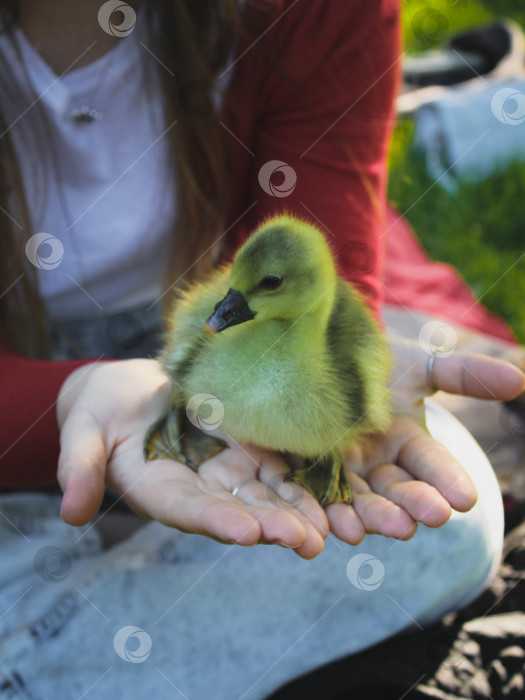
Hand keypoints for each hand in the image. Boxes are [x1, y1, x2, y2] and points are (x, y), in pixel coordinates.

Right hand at [57, 360, 327, 558]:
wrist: (132, 390)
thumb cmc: (101, 409)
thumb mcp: (83, 431)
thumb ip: (82, 467)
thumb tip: (71, 512)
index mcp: (161, 490)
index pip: (189, 511)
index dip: (216, 520)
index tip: (245, 531)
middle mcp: (202, 488)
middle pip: (238, 509)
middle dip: (272, 524)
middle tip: (307, 541)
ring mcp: (229, 467)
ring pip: (268, 491)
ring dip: (299, 508)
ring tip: (333, 528)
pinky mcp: (250, 444)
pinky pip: (281, 460)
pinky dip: (307, 473)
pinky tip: (339, 483)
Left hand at [324, 336, 524, 544]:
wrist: (314, 355)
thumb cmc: (371, 358)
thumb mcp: (416, 365)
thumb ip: (463, 374)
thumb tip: (520, 378)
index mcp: (406, 443)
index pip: (432, 465)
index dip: (448, 480)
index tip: (467, 498)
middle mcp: (377, 465)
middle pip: (397, 490)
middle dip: (413, 504)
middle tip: (432, 516)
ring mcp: (341, 474)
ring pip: (359, 502)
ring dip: (371, 517)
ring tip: (377, 528)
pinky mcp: (304, 474)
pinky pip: (313, 498)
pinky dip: (324, 514)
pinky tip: (331, 527)